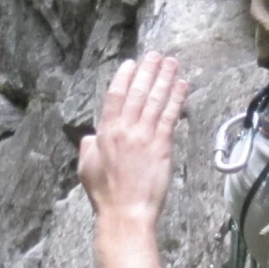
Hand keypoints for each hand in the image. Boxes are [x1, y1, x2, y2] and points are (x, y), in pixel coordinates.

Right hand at [78, 53, 187, 228]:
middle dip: (148, 71)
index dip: (124, 77)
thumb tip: (91, 136)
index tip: (131, 63)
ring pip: (156, 100)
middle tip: (156, 55)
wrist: (125, 212)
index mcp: (104, 132)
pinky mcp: (162, 147)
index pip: (115, 96)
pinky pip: (170, 116)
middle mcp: (124, 129)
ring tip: (172, 63)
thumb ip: (88, 147)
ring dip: (165, 79)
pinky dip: (177, 99)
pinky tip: (183, 86)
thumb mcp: (85, 167)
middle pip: (138, 92)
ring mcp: (144, 137)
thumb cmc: (105, 195)